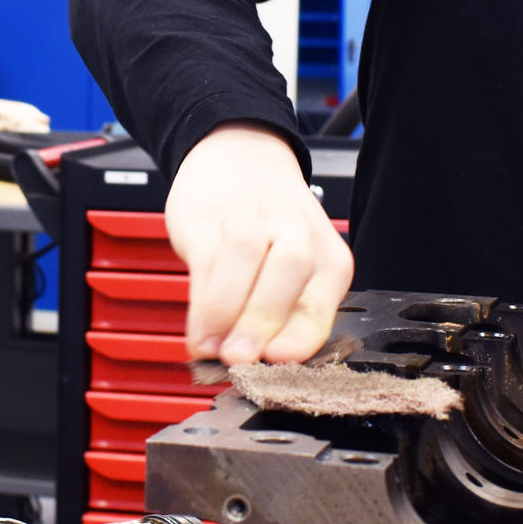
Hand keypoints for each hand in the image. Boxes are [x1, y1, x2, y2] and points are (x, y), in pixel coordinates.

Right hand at [166, 123, 352, 365]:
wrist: (237, 154)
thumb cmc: (269, 224)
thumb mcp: (292, 266)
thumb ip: (283, 314)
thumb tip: (262, 370)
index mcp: (325, 251)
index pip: (323, 294)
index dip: (303, 331)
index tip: (280, 362)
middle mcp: (293, 227)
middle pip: (291, 266)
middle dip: (265, 318)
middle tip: (243, 359)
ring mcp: (249, 216)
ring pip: (246, 254)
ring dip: (228, 310)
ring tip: (215, 349)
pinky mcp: (207, 216)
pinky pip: (206, 257)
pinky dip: (201, 302)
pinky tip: (198, 332)